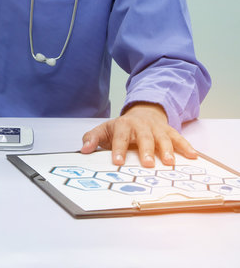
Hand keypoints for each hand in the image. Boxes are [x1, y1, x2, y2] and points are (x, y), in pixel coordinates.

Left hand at [80, 103, 197, 167]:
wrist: (141, 113)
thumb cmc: (120, 127)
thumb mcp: (103, 130)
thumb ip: (92, 139)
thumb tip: (84, 150)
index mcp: (123, 125)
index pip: (120, 138)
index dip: (119, 149)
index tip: (118, 162)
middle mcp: (141, 125)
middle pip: (144, 137)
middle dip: (146, 150)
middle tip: (148, 164)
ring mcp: (156, 127)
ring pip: (163, 137)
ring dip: (167, 150)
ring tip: (169, 163)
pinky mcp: (169, 130)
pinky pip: (178, 138)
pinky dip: (186, 146)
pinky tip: (193, 156)